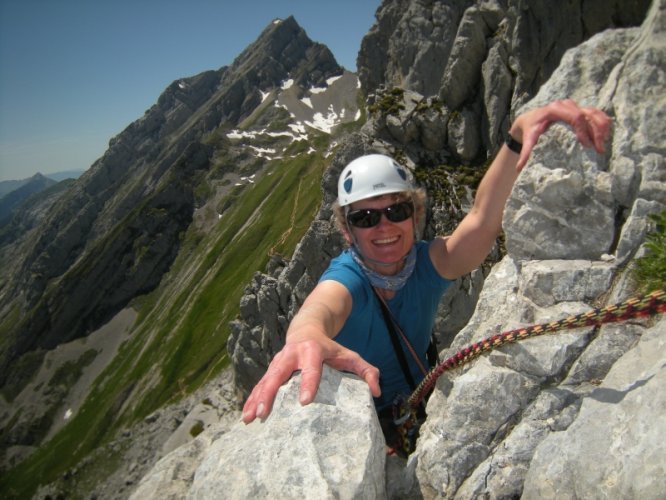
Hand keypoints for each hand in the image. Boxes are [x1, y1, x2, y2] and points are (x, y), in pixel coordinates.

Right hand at [241, 338, 380, 422]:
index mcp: (312, 350)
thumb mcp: (350, 355)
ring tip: (249, 418)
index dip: (308, 383)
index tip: (305, 401)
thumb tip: (377, 392)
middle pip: (278, 374)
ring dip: (256, 399)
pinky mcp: (271, 368)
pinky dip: (252, 399)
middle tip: (264, 413)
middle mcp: (292, 355)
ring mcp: (278, 361)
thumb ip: (366, 371)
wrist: (306, 328)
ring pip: (264, 380)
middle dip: (269, 393)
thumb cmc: (331, 347)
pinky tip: (245, 415)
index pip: (311, 368)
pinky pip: (259, 384)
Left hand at [511, 99, 611, 169]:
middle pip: (588, 114)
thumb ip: (525, 152)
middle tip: (599, 149)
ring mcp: (575, 106)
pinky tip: (605, 137)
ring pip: (595, 113)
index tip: (586, 145)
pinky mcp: (580, 109)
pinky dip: (602, 124)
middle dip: (596, 132)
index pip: (575, 117)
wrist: (530, 118)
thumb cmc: (530, 129)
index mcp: (554, 109)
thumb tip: (519, 167)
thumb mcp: (528, 139)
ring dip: (602, 128)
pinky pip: (596, 114)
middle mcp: (566, 105)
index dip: (583, 130)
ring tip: (603, 145)